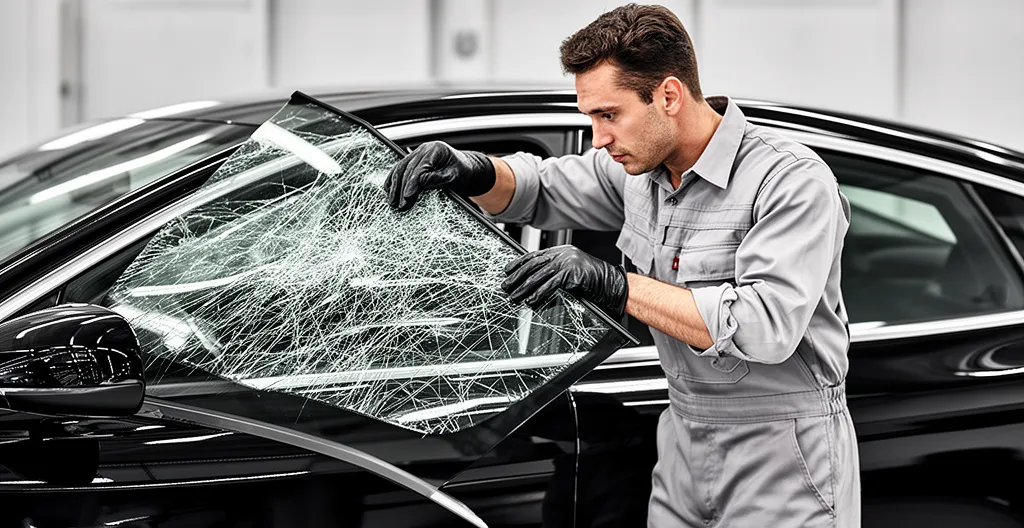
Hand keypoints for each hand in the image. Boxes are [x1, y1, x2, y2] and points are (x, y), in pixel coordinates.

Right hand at [384, 141, 495, 210]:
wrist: (467, 168)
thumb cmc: (464, 172)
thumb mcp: (455, 175)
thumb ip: (439, 178)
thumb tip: (421, 181)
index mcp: (436, 149)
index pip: (419, 168)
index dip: (412, 184)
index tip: (408, 198)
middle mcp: (425, 149)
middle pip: (407, 169)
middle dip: (402, 189)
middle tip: (400, 205)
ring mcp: (418, 153)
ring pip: (400, 168)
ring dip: (394, 186)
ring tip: (392, 202)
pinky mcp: (414, 160)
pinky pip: (400, 169)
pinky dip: (393, 180)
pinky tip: (389, 190)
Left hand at [501, 245, 627, 317]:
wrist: (612, 284)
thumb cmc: (593, 280)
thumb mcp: (571, 271)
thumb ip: (555, 271)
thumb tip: (533, 279)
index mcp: (562, 251)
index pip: (534, 255)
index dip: (519, 263)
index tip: (508, 270)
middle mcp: (563, 254)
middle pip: (533, 265)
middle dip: (516, 277)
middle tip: (505, 286)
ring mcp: (567, 263)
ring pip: (538, 276)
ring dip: (523, 288)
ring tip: (513, 296)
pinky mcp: (570, 274)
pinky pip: (550, 285)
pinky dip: (538, 294)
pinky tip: (530, 300)